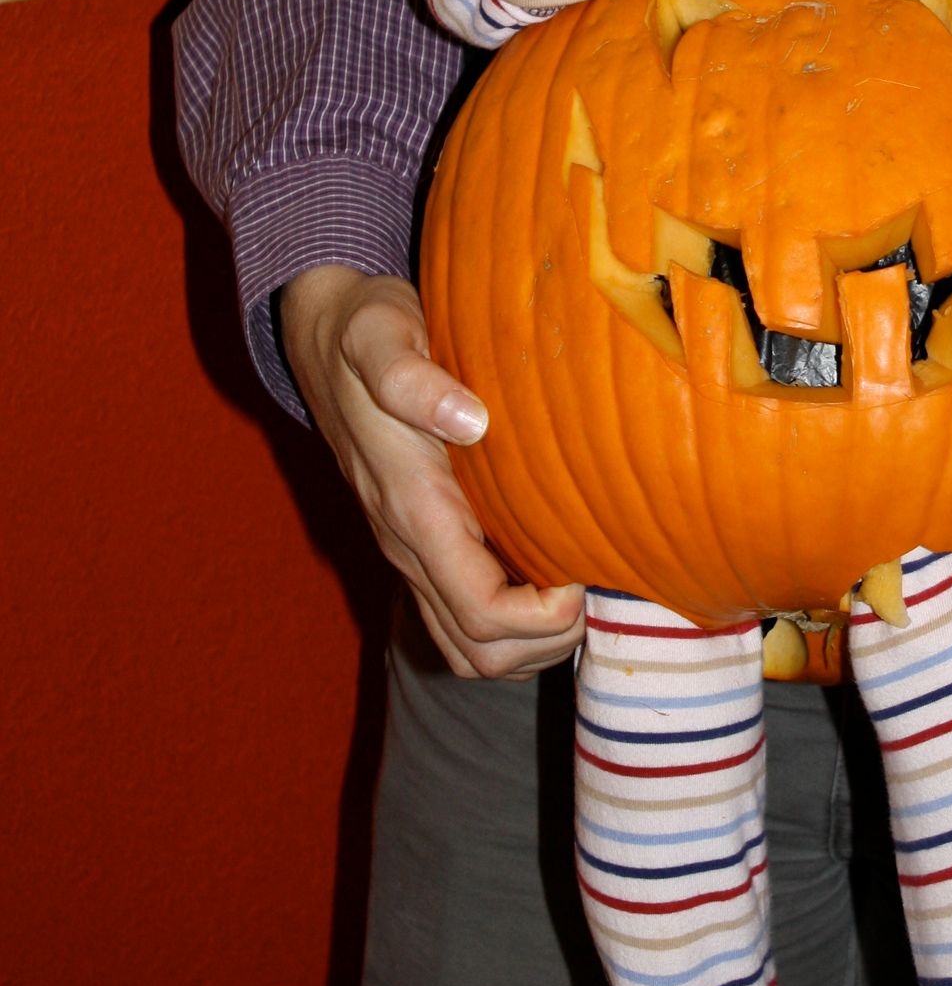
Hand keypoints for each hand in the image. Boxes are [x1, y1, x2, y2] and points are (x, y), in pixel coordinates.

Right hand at [281, 264, 583, 677]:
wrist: (322, 336)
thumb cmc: (365, 333)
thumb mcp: (382, 336)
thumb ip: (413, 379)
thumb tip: (469, 419)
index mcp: (413, 508)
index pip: (480, 611)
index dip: (542, 616)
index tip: (585, 573)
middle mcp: (409, 545)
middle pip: (480, 652)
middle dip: (547, 639)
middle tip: (596, 584)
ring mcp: (412, 550)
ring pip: (469, 649)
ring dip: (531, 641)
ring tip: (580, 586)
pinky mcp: (420, 541)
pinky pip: (461, 616)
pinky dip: (512, 621)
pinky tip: (551, 572)